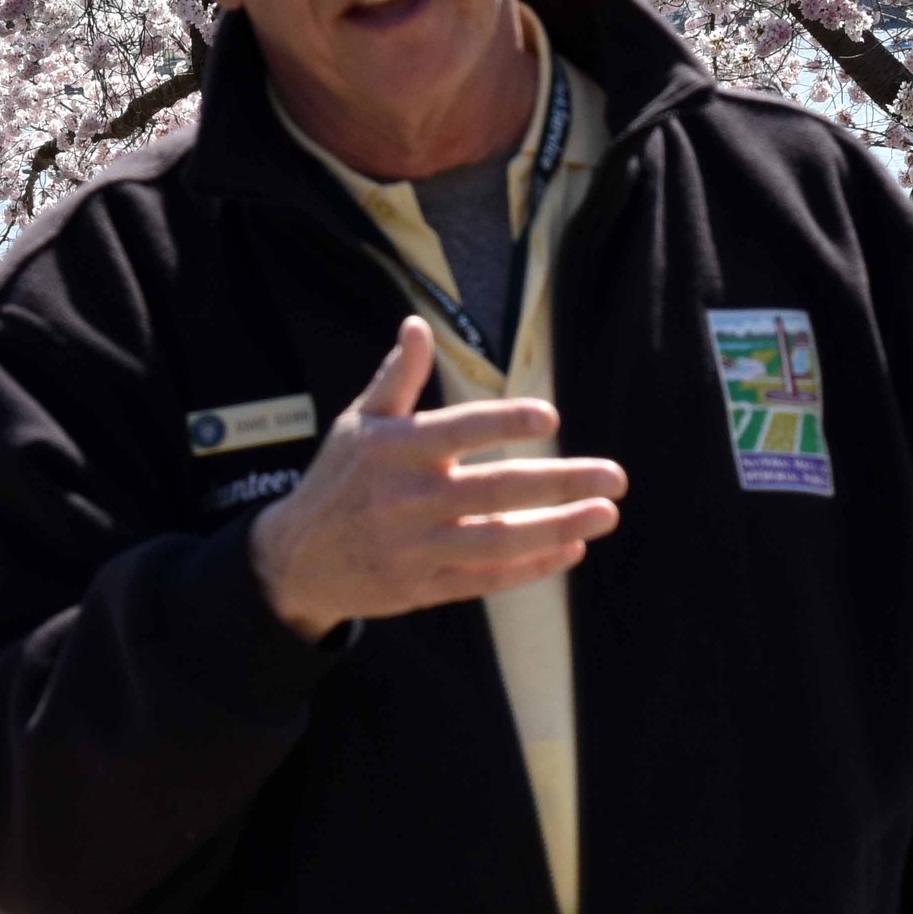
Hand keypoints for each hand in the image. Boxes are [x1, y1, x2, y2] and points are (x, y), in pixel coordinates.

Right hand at [247, 317, 626, 643]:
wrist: (297, 560)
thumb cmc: (337, 480)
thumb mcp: (357, 422)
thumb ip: (397, 378)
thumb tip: (417, 325)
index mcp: (395, 450)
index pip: (459, 431)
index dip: (505, 422)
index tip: (552, 416)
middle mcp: (408, 500)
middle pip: (496, 491)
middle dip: (561, 483)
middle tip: (615, 477)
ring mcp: (418, 548)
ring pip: (500, 541)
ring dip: (559, 528)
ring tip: (605, 514)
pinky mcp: (425, 588)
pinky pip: (487, 579)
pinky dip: (532, 566)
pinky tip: (570, 548)